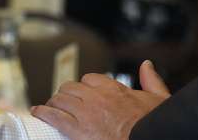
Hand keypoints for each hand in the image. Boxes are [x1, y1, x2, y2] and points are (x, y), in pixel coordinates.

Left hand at [30, 60, 169, 139]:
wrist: (150, 139)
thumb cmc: (155, 125)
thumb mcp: (159, 99)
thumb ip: (151, 80)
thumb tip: (147, 65)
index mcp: (114, 89)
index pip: (90, 79)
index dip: (85, 87)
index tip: (84, 93)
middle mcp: (97, 98)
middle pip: (71, 88)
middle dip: (67, 95)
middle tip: (65, 102)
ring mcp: (86, 113)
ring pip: (60, 100)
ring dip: (54, 103)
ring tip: (51, 108)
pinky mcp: (77, 130)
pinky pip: (54, 116)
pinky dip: (43, 113)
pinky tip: (37, 112)